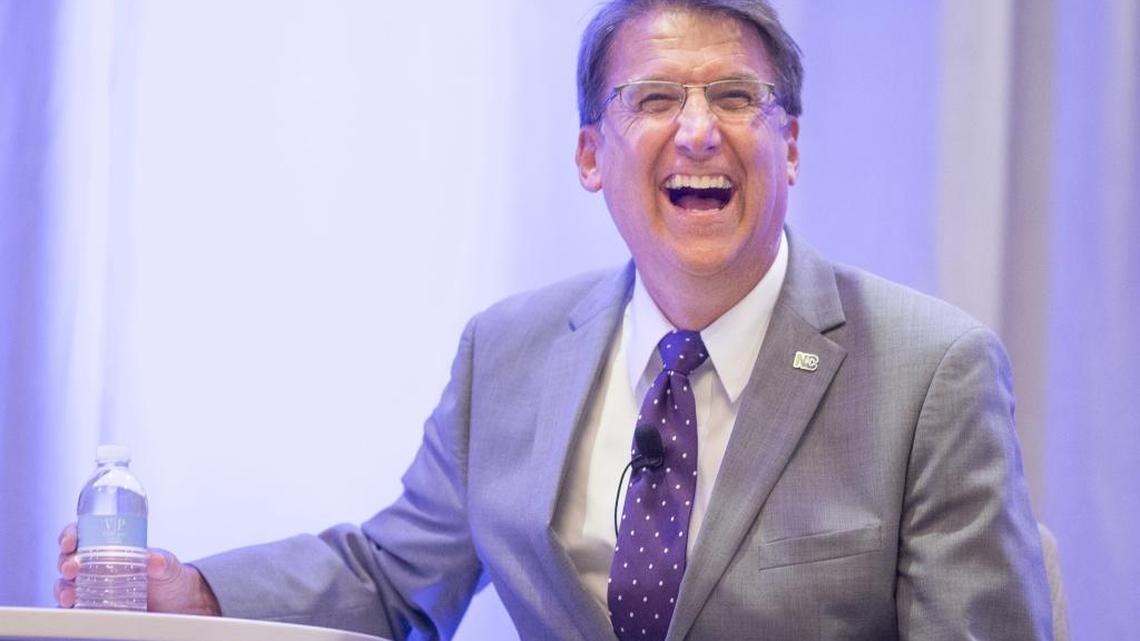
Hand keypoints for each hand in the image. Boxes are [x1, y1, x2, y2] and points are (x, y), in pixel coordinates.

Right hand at [55, 523, 221, 614]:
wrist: (177, 604)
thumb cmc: (168, 578)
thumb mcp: (168, 566)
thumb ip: (162, 562)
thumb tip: (155, 560)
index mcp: (110, 547)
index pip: (83, 535)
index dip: (70, 535)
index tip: (70, 541)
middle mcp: (96, 566)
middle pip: (68, 559)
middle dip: (65, 562)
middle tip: (71, 568)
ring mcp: (93, 587)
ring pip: (66, 585)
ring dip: (63, 589)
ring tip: (70, 595)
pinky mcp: (94, 608)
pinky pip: (74, 608)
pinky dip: (69, 609)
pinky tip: (72, 610)